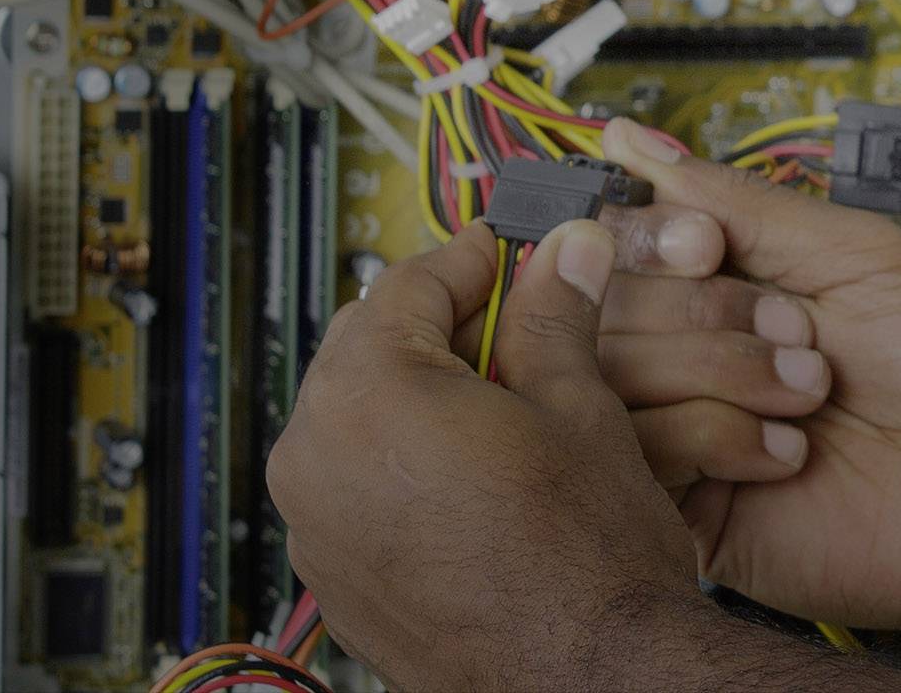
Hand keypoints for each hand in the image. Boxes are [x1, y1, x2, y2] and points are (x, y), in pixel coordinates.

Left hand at [268, 219, 721, 691]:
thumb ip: (555, 314)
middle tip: (524, 319)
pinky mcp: (333, 576)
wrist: (585, 681)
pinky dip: (408, 455)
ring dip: (426, 388)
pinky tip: (483, 467)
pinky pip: (358, 480)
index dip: (477, 258)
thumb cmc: (582, 561)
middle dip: (446, 323)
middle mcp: (314, 458)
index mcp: (366, 396)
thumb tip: (567, 251)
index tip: (520, 252)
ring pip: (361, 413)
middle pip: (371, 343)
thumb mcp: (579, 405)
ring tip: (512, 397)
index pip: (409, 282)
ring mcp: (315, 525)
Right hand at [596, 116, 900, 650]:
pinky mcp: (686, 510)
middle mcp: (693, 352)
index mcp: (724, 284)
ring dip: (724, 375)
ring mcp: (686, 431)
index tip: (709, 249)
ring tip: (807, 396)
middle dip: (708, 314)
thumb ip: (737, 202)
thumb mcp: (853, 253)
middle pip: (605, 309)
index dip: (651, 240)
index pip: (616, 241)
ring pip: (614, 380)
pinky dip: (719, 439)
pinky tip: (786, 453)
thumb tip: (633, 137)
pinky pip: (641, 457)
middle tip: (796, 333)